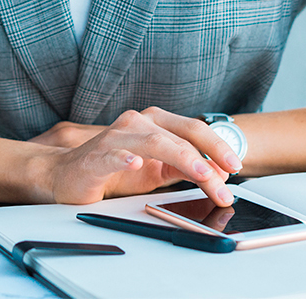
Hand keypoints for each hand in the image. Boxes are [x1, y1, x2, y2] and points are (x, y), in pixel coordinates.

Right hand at [33, 107, 242, 205]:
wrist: (69, 175)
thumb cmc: (113, 170)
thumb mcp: (157, 171)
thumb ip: (185, 168)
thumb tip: (219, 173)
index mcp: (154, 123)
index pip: (194, 130)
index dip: (218, 147)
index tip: (237, 167)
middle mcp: (137, 123)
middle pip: (180, 135)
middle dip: (208, 159)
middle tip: (226, 182)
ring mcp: (115, 138)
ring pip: (154, 142)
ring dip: (182, 159)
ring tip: (202, 175)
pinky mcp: (95, 156)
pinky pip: (112, 154)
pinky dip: (125, 159)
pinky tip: (135, 164)